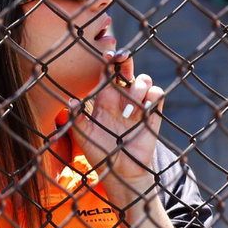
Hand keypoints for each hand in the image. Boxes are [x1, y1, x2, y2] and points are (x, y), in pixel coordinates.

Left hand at [70, 51, 165, 186]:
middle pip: (127, 70)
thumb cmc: (98, 151)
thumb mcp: (84, 135)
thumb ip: (77, 118)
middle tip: (123, 59)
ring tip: (128, 111)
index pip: (107, 73)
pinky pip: (158, 94)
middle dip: (126, 61)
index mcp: (104, 98)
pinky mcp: (153, 113)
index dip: (108, 62)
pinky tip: (143, 110)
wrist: (120, 171)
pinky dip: (152, 96)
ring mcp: (138, 104)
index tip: (108, 56)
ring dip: (137, 88)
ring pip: (144, 80)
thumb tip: (70, 102)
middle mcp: (121, 98)